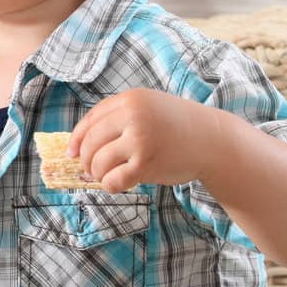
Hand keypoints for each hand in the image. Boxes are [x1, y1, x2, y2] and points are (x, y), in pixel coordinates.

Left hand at [69, 88, 229, 191]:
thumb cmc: (176, 126)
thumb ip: (117, 118)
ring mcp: (140, 140)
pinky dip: (110, 185)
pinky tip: (118, 184)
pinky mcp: (147, 163)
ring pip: (99, 162)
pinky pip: (114, 179)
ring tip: (107, 176)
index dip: (76, 140)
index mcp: (129, 100)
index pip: (89, 121)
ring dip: (98, 173)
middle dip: (86, 160)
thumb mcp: (147, 108)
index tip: (71, 153)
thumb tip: (78, 144)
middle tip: (90, 170)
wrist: (214, 141)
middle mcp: (132, 116)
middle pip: (90, 142)